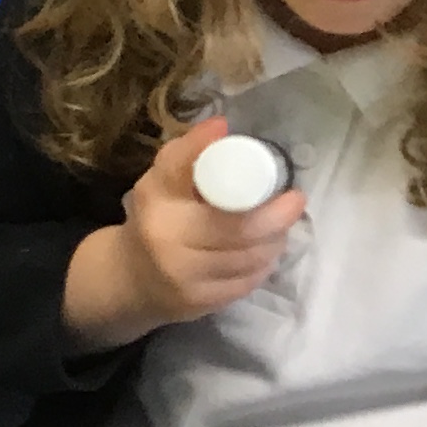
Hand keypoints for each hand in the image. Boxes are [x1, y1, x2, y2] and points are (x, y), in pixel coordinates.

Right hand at [60, 117, 304, 351]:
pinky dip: (262, 265)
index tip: (232, 135)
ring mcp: (182, 275)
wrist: (131, 279)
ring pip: (248, 257)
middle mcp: (164, 237)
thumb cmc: (157, 220)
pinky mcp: (198, 302)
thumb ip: (186, 156)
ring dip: (274, 241)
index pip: (182, 172)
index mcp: (154, 200)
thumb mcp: (161, 184)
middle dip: (276, 216)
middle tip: (295, 200)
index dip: (210, 155)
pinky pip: (245, 282)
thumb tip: (221, 124)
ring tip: (281, 228)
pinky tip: (264, 254)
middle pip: (236, 229)